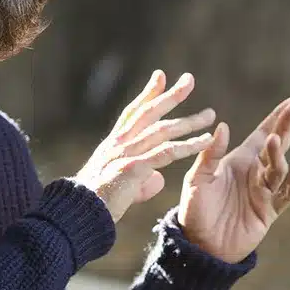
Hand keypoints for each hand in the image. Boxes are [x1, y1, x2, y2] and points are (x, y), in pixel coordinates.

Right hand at [74, 70, 215, 222]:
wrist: (80, 213)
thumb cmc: (96, 203)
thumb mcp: (120, 185)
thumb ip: (140, 178)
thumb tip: (157, 178)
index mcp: (113, 144)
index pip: (133, 112)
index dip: (147, 94)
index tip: (161, 76)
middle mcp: (119, 143)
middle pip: (149, 112)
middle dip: (171, 95)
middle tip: (190, 79)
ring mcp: (126, 153)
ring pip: (162, 130)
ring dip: (188, 121)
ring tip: (210, 115)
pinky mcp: (134, 167)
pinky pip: (167, 153)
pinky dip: (189, 146)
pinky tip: (207, 141)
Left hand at [179, 97, 289, 263]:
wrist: (199, 246)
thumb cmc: (195, 210)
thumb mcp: (197, 179)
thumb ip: (210, 155)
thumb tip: (223, 126)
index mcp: (238, 161)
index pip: (261, 135)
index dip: (276, 119)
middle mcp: (254, 173)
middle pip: (276, 146)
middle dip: (286, 126)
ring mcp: (263, 192)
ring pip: (278, 168)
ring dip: (278, 153)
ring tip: (275, 140)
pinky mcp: (269, 212)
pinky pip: (285, 195)